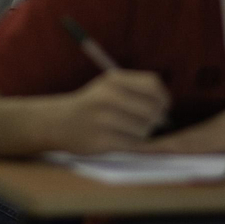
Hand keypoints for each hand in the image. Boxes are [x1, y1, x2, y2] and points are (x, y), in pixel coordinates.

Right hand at [52, 69, 170, 154]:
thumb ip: (138, 91)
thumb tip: (165, 108)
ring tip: (128, 130)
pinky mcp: (101, 140)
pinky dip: (132, 144)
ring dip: (142, 133)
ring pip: (144, 129)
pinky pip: (131, 144)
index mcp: (113, 80)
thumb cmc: (92, 104)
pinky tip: (120, 139)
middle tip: (149, 123)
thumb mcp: (110, 86)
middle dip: (156, 119)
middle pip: (152, 109)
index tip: (163, 106)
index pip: (153, 85)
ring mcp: (103, 119)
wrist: (59, 122)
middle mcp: (108, 97)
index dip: (163, 98)